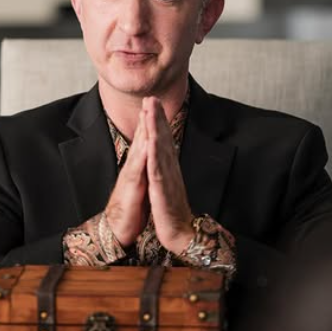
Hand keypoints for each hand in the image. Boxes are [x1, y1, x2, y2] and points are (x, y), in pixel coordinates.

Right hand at [104, 108, 149, 247]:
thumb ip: (145, 172)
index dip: (151, 122)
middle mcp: (133, 167)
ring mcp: (131, 175)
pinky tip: (148, 143)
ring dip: (143, 130)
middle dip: (146, 118)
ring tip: (148, 113)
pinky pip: (138, 168)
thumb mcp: (141, 186)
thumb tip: (151, 162)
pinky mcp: (131, 187)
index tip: (156, 104)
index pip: (145, 140)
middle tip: (151, 98)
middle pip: (141, 138)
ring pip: (139, 148)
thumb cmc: (131, 209)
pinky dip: (143, 154)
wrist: (118, 229)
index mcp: (138, 167)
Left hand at [144, 97, 193, 253]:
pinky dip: (154, 155)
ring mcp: (166, 178)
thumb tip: (163, 157)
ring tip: (151, 111)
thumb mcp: (166, 186)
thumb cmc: (172, 211)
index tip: (152, 103)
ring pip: (160, 149)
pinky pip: (157, 170)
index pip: (162, 140)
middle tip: (152, 97)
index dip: (157, 121)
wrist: (181, 233)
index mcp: (168, 168)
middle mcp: (169, 169)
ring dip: (155, 129)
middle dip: (156, 117)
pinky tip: (151, 142)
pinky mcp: (162, 190)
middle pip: (163, 139)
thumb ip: (165, 170)